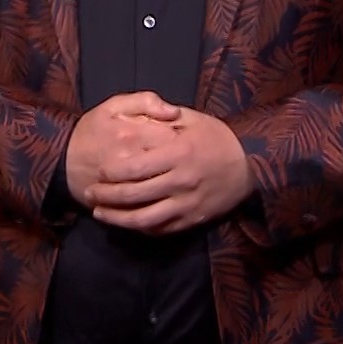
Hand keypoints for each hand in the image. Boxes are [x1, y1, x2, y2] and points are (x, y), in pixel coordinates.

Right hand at [64, 91, 184, 206]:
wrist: (61, 162)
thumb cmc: (91, 132)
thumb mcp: (113, 106)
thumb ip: (144, 101)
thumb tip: (174, 111)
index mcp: (135, 132)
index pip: (175, 134)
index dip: (185, 135)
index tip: (186, 136)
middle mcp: (134, 159)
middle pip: (174, 162)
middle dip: (183, 161)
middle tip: (185, 158)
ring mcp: (131, 184)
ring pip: (165, 187)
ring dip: (175, 182)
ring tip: (175, 175)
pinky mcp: (126, 204)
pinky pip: (152, 206)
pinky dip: (164, 202)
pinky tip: (166, 194)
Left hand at [83, 101, 253, 234]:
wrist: (252, 165)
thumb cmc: (218, 138)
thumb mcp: (193, 119)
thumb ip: (163, 117)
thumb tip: (139, 115)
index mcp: (177, 154)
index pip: (135, 167)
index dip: (112, 173)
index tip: (99, 172)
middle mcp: (180, 181)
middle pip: (134, 195)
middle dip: (107, 196)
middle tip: (90, 193)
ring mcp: (187, 204)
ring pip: (145, 219)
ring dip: (118, 219)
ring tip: (100, 214)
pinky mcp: (193, 220)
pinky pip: (162, 229)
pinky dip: (141, 228)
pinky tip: (127, 223)